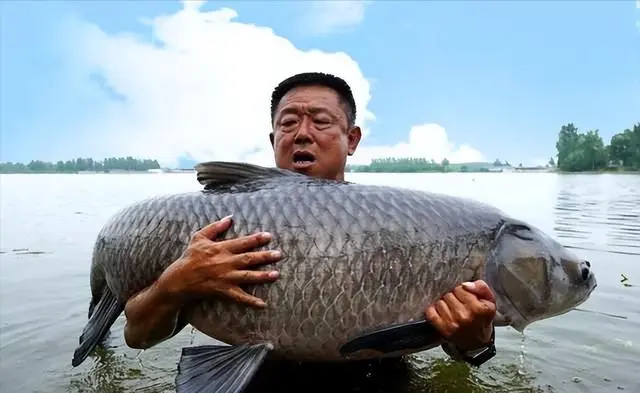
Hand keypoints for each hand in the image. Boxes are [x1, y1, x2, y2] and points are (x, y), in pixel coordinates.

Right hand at [158, 215, 281, 307]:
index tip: (269, 236)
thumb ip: (215, 227)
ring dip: (262, 276)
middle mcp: (226, 263)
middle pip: (248, 259)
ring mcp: (225, 278)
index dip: (256, 239)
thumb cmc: (190, 257)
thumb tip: (229, 218)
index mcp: (221, 249)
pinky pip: (239, 297)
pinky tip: (263, 304)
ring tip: (276, 274)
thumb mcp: (199, 237)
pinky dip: (251, 301)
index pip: (242, 242)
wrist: (179, 280)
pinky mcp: (223, 291)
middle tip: (279, 254)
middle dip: (265, 256)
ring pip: (247, 277)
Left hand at [425, 280, 495, 350]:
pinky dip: (434, 310)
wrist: (478, 340)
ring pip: (440, 302)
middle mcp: (465, 316)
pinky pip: (431, 313)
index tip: (465, 296)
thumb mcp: (490, 301)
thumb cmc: (482, 318)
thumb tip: (465, 285)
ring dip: (444, 304)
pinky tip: (442, 312)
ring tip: (452, 309)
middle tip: (458, 303)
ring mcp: (453, 323)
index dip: (462, 290)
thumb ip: (481, 288)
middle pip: (449, 295)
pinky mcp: (443, 329)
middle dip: (453, 297)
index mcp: (478, 309)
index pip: (460, 288)